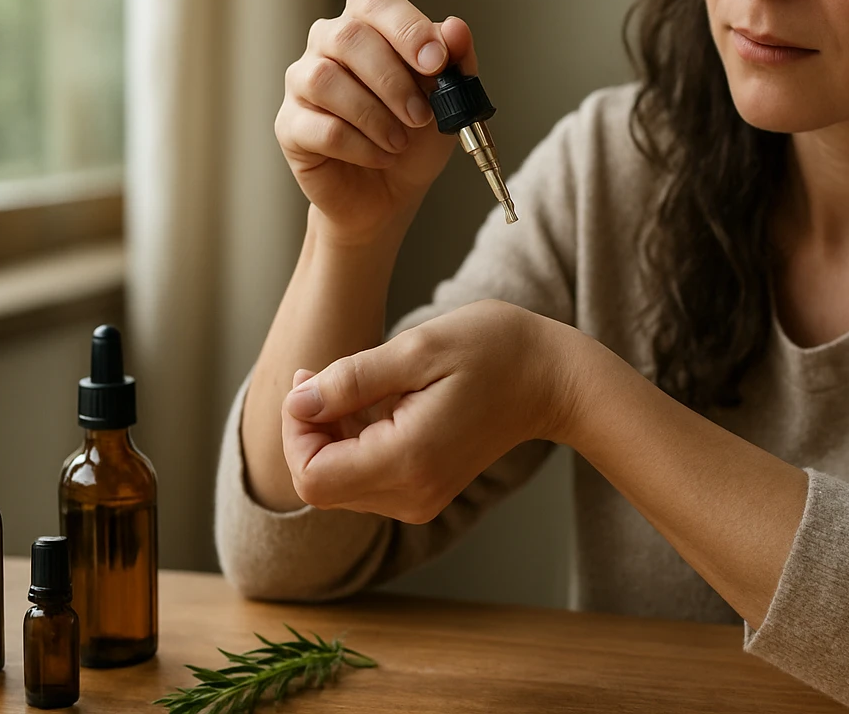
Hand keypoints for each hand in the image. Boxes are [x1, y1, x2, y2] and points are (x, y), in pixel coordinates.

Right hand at [275, 0, 478, 246]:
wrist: (391, 193)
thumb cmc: (417, 136)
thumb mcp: (450, 99)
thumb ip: (455, 61)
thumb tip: (455, 28)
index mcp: (366, 25)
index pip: (374, 2)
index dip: (405, 28)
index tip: (435, 62)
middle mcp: (326, 44)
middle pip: (348, 37)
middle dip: (393, 80)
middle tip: (422, 116)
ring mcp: (302, 83)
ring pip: (325, 80)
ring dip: (374, 115)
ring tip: (400, 142)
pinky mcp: (290, 125)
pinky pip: (320, 127)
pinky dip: (360, 146)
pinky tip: (381, 157)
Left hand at [279, 300, 581, 519]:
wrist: (553, 378)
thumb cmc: (494, 350)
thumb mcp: (417, 348)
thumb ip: (351, 381)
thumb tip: (296, 403)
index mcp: (408, 460)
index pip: (311, 477)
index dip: (294, 431)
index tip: (310, 380)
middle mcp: (412, 495)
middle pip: (319, 486)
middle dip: (308, 432)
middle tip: (323, 376)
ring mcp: (421, 500)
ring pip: (338, 486)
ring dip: (330, 437)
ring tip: (357, 385)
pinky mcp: (425, 494)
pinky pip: (365, 481)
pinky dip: (354, 445)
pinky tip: (377, 404)